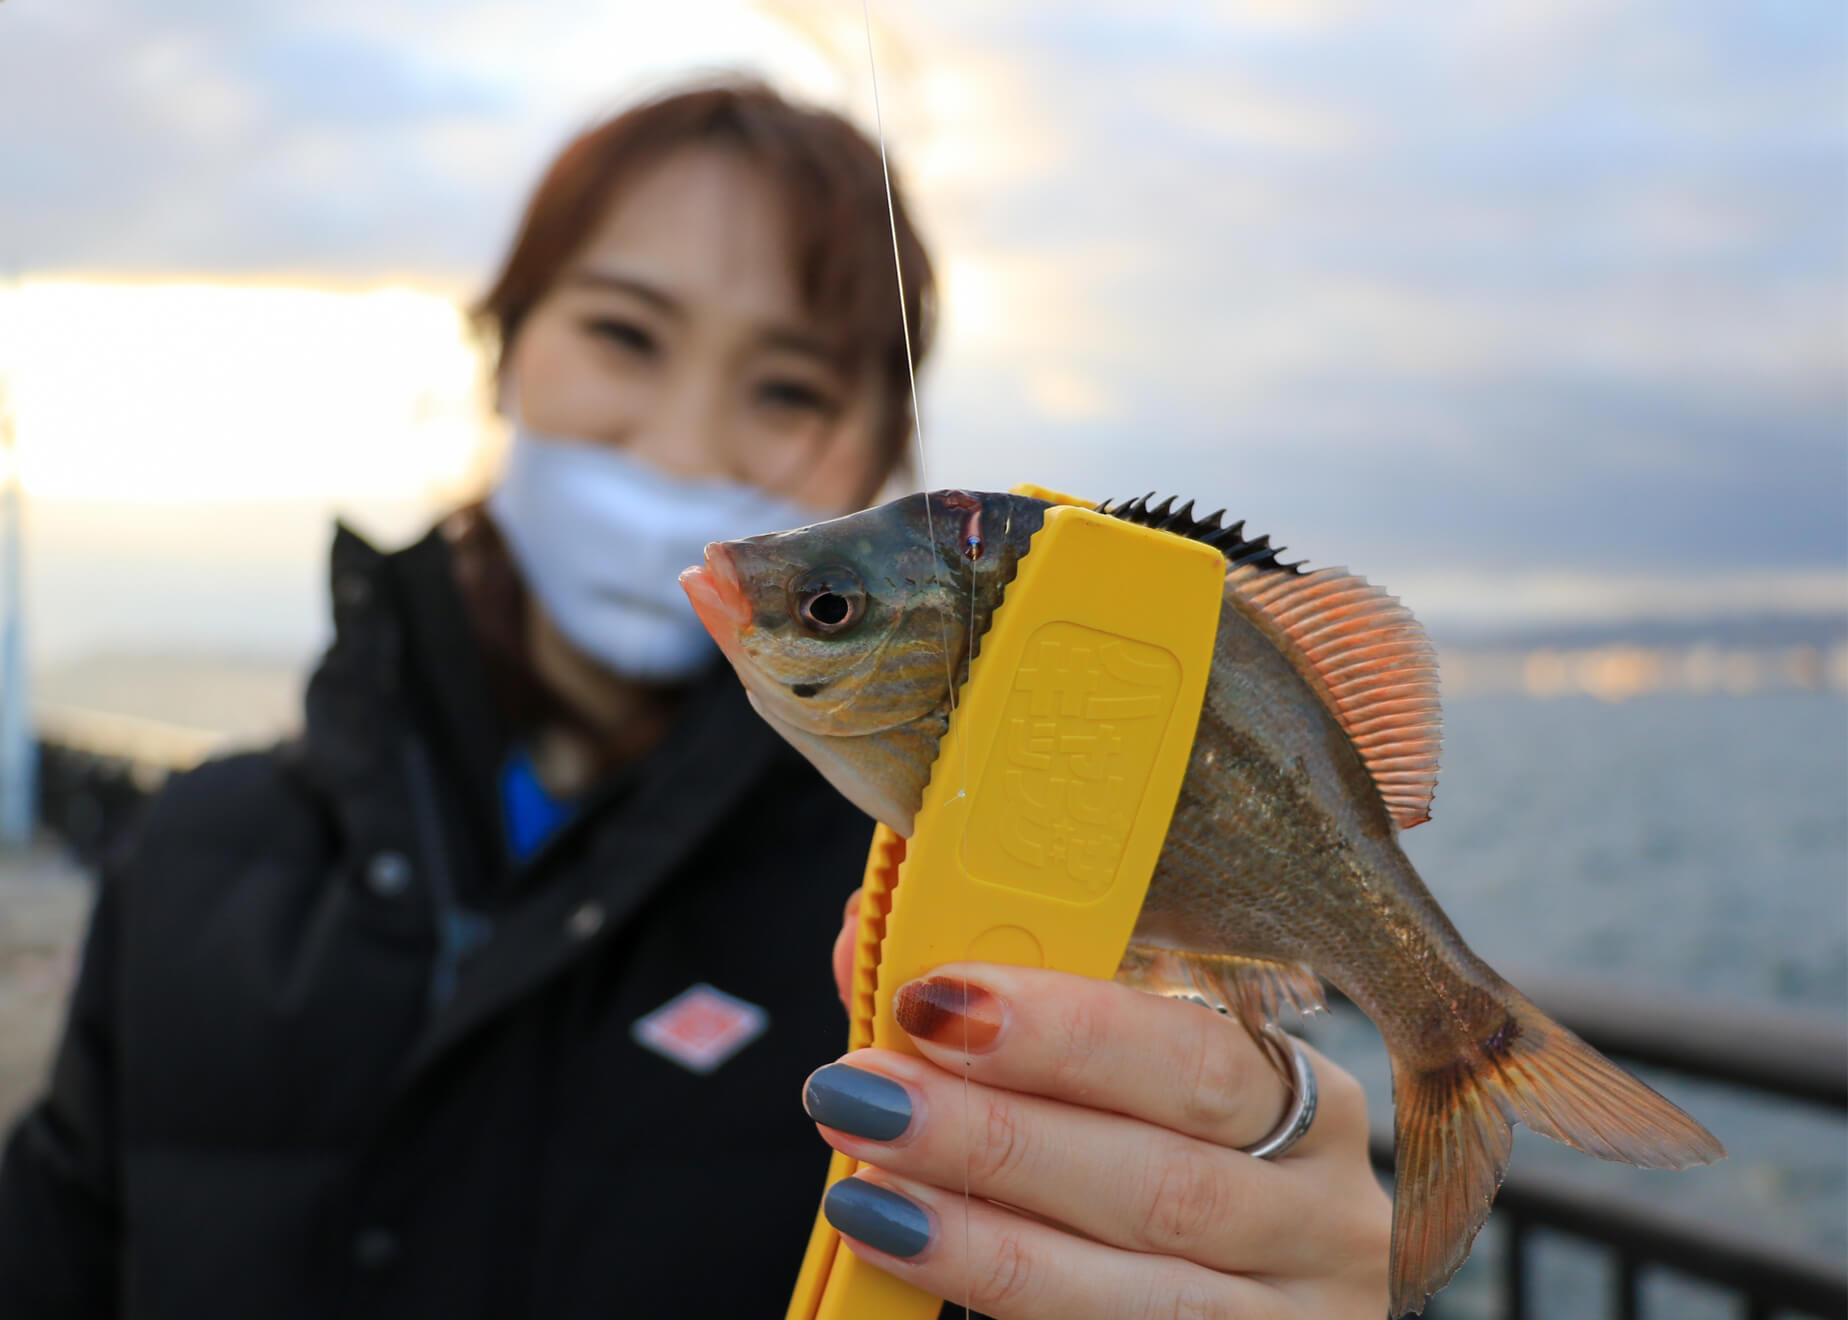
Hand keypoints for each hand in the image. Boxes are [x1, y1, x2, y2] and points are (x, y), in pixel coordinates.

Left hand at [813, 905, 1388, 1318]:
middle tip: (870, 1094)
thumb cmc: (1171, 1152)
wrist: (1245, 1291)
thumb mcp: (1131, 1076)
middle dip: (999, 1134)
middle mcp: (1321, 1217)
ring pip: (1144, 1292)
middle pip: (1165, 1179)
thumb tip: (871, 943)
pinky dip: (1007, 1305)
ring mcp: (1293, 1319)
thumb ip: (1014, 1013)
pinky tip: (909, 1263)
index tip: (936, 999)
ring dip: (983, 1237)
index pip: (1195, 1051)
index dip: (1064, 1028)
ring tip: (866, 1192)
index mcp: (1308, 1100)